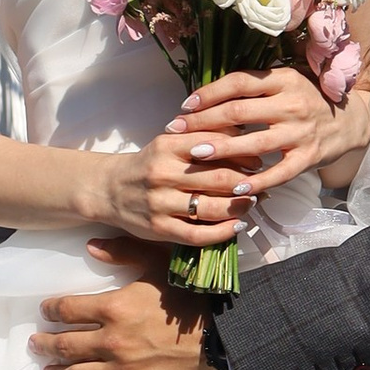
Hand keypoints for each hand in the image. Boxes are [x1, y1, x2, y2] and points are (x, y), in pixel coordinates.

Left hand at [35, 246, 218, 369]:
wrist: (221, 338)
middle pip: (64, 345)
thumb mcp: (159, 265)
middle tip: (34, 344)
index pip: (66, 310)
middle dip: (44, 345)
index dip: (50, 310)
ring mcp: (122, 369)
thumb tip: (91, 246)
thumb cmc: (190, 299)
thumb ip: (123, 253)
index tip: (44, 311)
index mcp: (113, 308)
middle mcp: (111, 341)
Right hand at [97, 121, 263, 249]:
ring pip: (211, 207)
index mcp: (167, 146)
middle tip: (261, 182)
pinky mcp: (159, 228)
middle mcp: (163, 173)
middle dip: (247, 182)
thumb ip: (201, 137)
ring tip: (252, 202)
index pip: (215, 147)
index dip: (243, 155)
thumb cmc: (148, 164)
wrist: (108, 189)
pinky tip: (237, 226)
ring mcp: (160, 203)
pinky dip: (223, 232)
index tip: (258, 160)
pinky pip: (198, 234)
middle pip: (219, 178)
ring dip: (239, 207)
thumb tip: (243, 135)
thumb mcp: (169, 142)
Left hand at [174, 65, 338, 196]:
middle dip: (203, 121)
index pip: (239, 82)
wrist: (349, 122)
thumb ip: (255, 86)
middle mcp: (292, 103)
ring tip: (195, 154)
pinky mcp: (308, 158)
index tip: (184, 105)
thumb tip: (208, 93)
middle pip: (239, 112)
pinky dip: (256, 180)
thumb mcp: (287, 82)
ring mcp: (301, 132)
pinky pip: (278, 172)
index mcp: (284, 79)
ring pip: (254, 142)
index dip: (208, 93)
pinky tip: (234, 187)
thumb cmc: (308, 100)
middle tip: (177, 130)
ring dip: (221, 149)